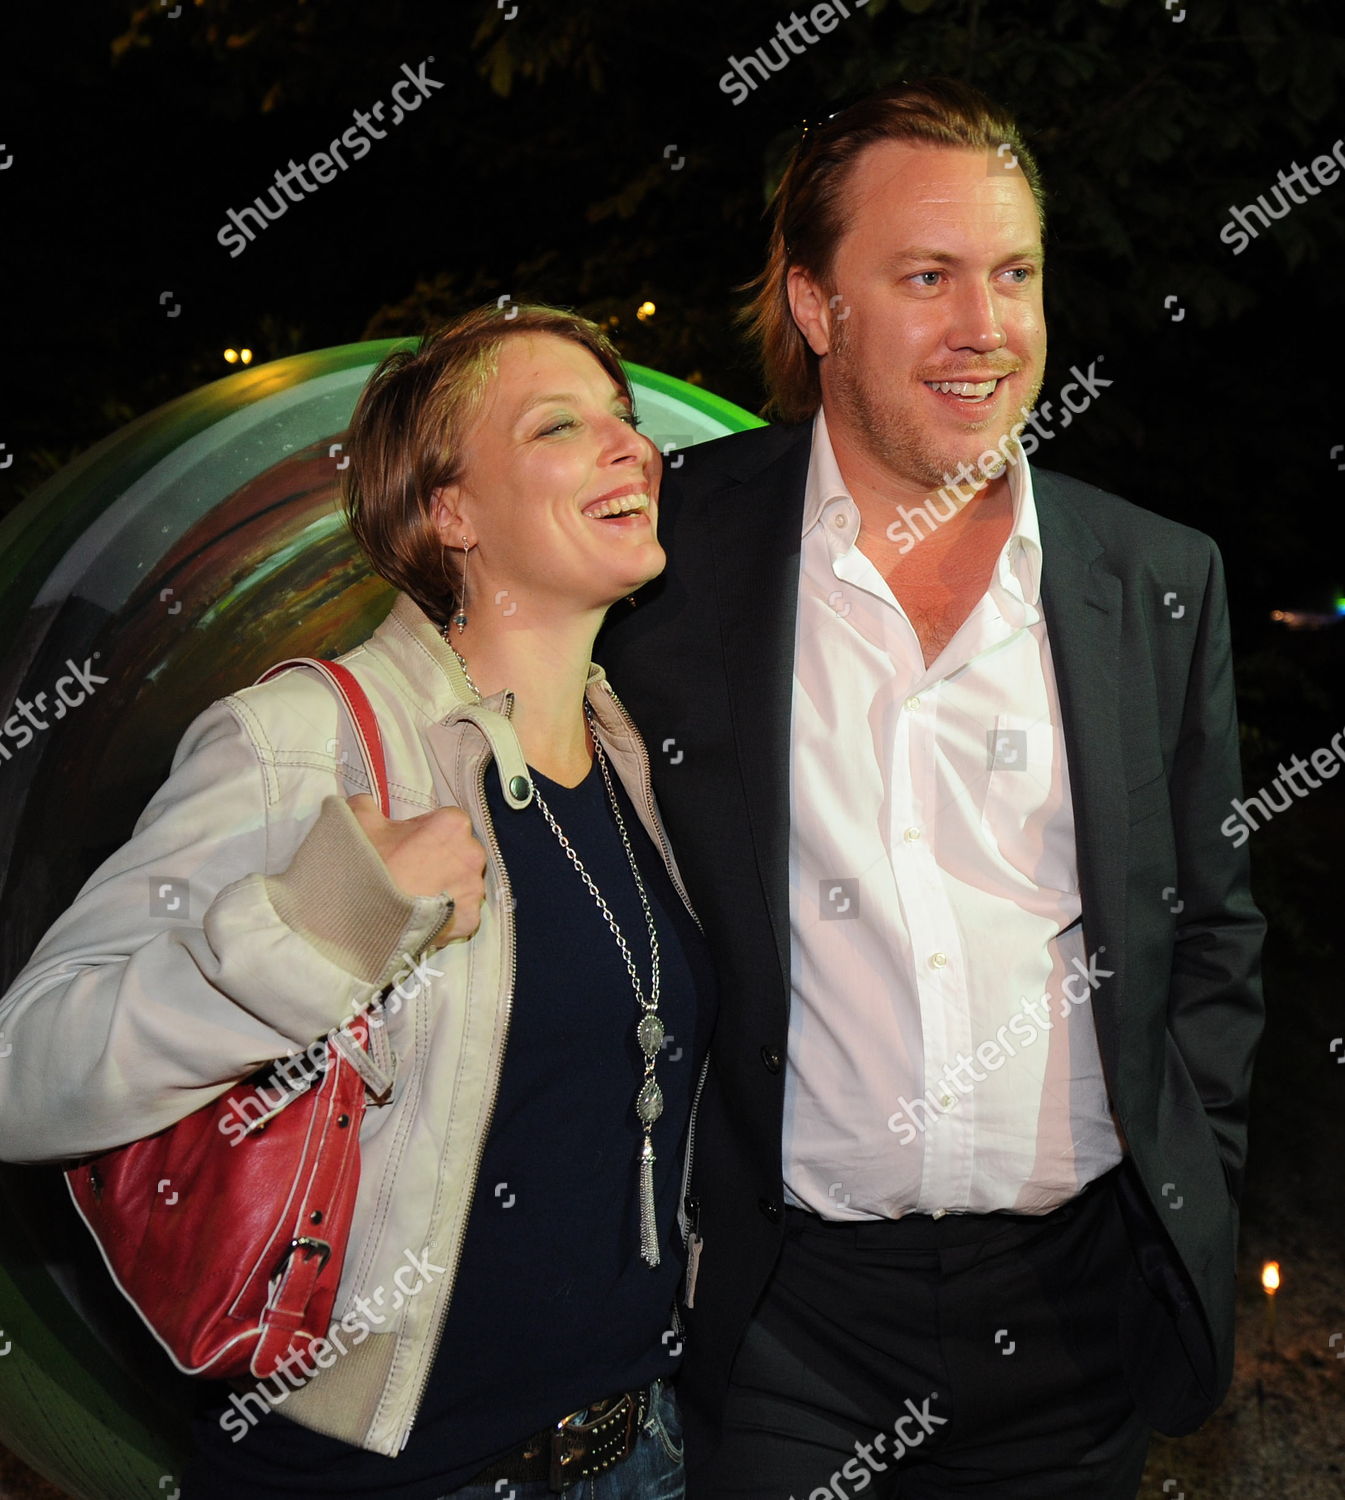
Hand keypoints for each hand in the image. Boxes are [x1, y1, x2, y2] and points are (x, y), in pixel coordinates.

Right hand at [346, 795, 486, 944]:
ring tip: (416, 897)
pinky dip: (447, 916)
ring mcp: (474, 890)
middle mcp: (472, 854)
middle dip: (442, 859)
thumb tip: (367, 803)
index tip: (411, 844)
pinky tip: (425, 917)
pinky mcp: (469, 919)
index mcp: (453, 824)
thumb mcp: (359, 820)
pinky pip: (462, 914)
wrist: (362, 915)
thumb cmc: (368, 864)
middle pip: (461, 853)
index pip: (448, 823)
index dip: (428, 833)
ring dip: (447, 887)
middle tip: (412, 871)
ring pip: (463, 884)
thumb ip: (368, 804)